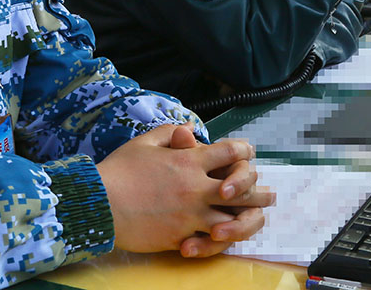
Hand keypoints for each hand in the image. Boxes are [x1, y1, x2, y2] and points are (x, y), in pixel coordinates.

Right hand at [96, 125, 272, 255]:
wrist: (100, 205)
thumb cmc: (119, 171)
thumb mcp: (144, 143)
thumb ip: (169, 133)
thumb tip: (188, 130)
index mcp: (189, 161)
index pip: (229, 152)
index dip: (243, 149)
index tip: (249, 151)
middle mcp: (196, 187)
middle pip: (241, 189)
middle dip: (258, 191)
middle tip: (270, 195)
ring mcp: (191, 214)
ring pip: (233, 219)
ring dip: (248, 219)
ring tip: (258, 218)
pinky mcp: (182, 236)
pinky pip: (210, 240)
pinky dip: (220, 239)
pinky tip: (227, 237)